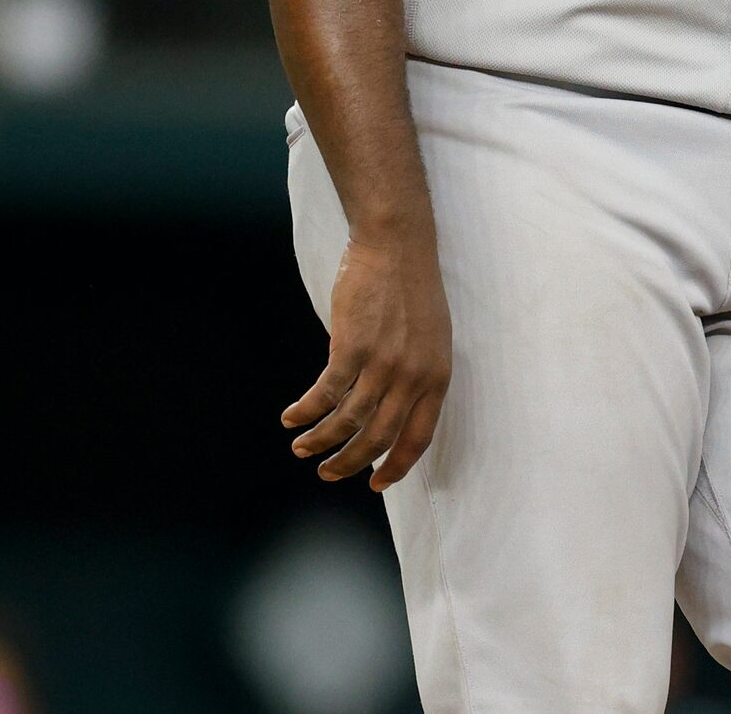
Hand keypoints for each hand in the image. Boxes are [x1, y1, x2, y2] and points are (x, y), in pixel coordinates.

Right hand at [284, 231, 451, 490]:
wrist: (397, 245)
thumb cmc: (411, 289)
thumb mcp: (430, 339)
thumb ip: (416, 376)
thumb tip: (390, 409)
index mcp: (438, 377)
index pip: (419, 437)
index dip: (396, 466)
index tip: (376, 485)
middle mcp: (413, 377)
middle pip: (379, 438)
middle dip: (350, 463)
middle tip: (327, 473)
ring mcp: (383, 363)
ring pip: (348, 421)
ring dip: (320, 440)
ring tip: (301, 447)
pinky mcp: (353, 347)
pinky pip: (326, 394)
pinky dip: (306, 411)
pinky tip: (292, 417)